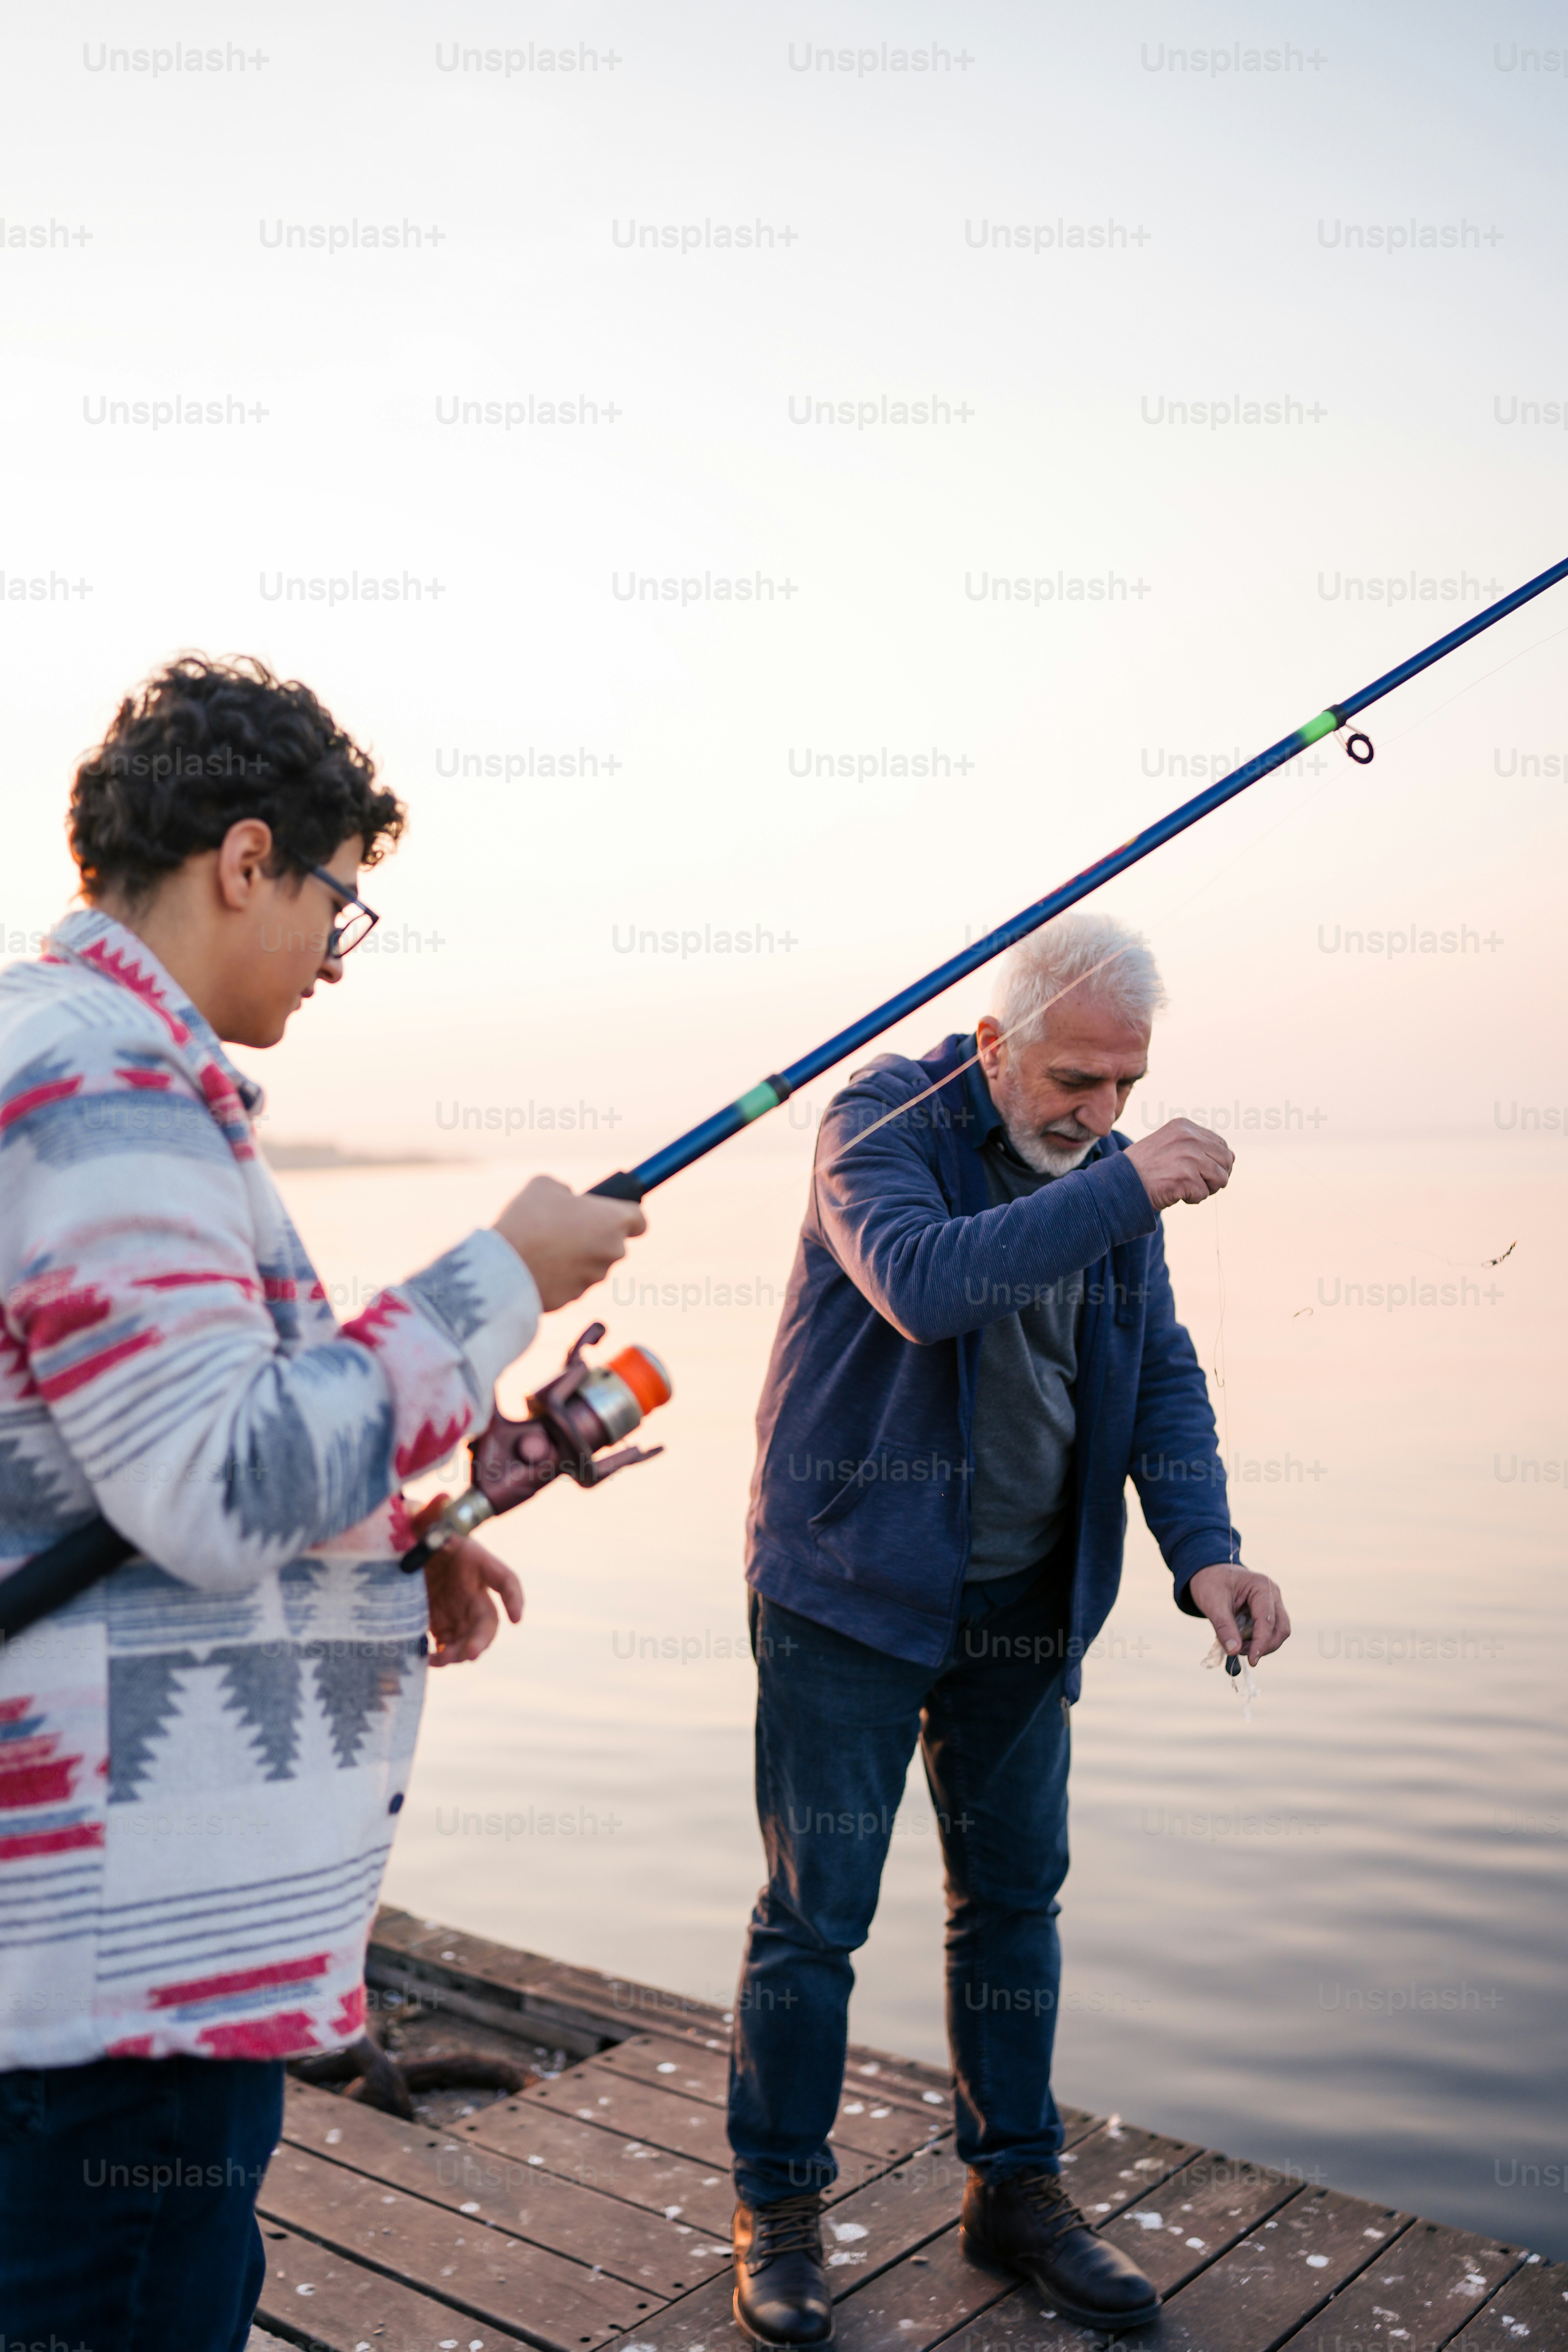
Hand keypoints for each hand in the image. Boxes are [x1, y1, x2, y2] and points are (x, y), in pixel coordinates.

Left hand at [418, 1498, 523, 1665]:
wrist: (397, 1546)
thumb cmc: (416, 1528)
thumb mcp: (421, 1520)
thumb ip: (431, 1511)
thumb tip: (442, 1497)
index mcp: (476, 1561)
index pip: (504, 1579)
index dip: (514, 1598)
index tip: (517, 1618)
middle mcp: (472, 1589)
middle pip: (488, 1618)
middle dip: (483, 1638)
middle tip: (470, 1653)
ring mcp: (457, 1609)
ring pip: (470, 1637)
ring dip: (461, 1652)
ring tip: (442, 1659)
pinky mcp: (439, 1622)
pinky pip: (447, 1644)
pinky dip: (441, 1655)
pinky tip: (427, 1659)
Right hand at [493, 1174, 645, 1309]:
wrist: (504, 1268)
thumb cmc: (528, 1220)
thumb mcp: (544, 1186)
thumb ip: (565, 1190)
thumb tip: (567, 1198)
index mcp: (613, 1221)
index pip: (639, 1221)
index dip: (626, 1216)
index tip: (610, 1214)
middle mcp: (612, 1252)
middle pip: (613, 1243)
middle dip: (594, 1236)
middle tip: (564, 1227)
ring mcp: (594, 1278)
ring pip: (592, 1264)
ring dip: (577, 1257)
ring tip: (544, 1247)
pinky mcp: (575, 1298)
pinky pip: (573, 1283)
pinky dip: (561, 1277)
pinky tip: (537, 1267)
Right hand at [1124, 1118, 1233, 1210]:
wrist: (1121, 1183)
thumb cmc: (1145, 1167)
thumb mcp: (1170, 1145)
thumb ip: (1197, 1146)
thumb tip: (1231, 1157)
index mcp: (1185, 1127)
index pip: (1221, 1145)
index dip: (1216, 1163)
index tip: (1200, 1172)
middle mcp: (1189, 1138)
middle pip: (1226, 1161)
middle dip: (1215, 1176)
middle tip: (1196, 1183)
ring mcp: (1189, 1157)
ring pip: (1220, 1178)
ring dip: (1206, 1188)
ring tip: (1186, 1188)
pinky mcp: (1186, 1177)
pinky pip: (1204, 1194)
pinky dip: (1193, 1199)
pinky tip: (1176, 1193)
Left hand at [1187, 1561, 1290, 1665]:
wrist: (1209, 1572)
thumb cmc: (1210, 1583)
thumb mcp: (1212, 1604)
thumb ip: (1224, 1627)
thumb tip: (1234, 1651)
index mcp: (1261, 1586)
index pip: (1267, 1621)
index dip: (1261, 1643)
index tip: (1252, 1661)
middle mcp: (1273, 1594)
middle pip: (1280, 1629)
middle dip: (1263, 1646)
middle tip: (1239, 1653)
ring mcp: (1273, 1603)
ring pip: (1278, 1632)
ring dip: (1262, 1645)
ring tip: (1238, 1647)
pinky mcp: (1268, 1611)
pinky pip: (1270, 1631)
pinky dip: (1258, 1641)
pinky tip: (1241, 1642)